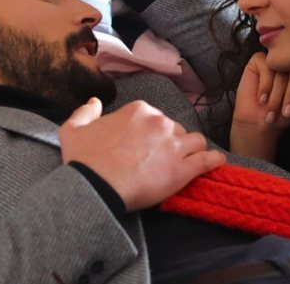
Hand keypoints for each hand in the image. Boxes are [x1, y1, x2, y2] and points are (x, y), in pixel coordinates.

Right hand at [59, 97, 225, 211]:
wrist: (95, 187)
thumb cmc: (84, 160)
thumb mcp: (73, 130)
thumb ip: (84, 112)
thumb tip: (94, 102)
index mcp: (138, 111)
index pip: (154, 117)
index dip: (149, 132)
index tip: (143, 145)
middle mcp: (160, 122)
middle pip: (175, 128)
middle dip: (170, 141)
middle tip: (159, 158)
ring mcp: (174, 144)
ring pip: (194, 140)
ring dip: (191, 148)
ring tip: (187, 160)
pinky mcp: (183, 169)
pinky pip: (207, 160)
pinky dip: (213, 160)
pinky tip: (216, 162)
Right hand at [231, 52, 289, 159]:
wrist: (260, 123)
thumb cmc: (283, 114)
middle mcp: (289, 63)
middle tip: (286, 112)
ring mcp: (274, 60)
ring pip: (280, 70)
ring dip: (276, 94)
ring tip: (272, 110)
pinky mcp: (258, 61)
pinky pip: (266, 67)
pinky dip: (265, 85)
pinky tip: (262, 98)